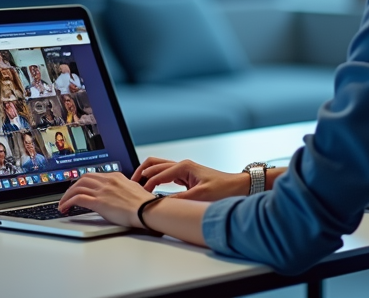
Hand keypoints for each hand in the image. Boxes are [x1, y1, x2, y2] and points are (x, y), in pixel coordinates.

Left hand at [58, 172, 152, 227]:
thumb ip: (123, 188)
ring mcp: (102, 191)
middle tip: (68, 196)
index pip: (93, 176)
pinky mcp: (99, 202)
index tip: (78, 189)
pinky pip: (78, 198)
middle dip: (72, 187)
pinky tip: (65, 208)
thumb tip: (118, 194)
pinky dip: (68, 202)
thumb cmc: (143, 203)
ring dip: (67, 195)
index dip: (83, 183)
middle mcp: (107, 181)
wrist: (146, 209)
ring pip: (77, 187)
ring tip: (63, 204)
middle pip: (83, 178)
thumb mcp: (133, 189)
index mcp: (115, 176)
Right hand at [131, 156, 248, 200]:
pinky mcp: (186, 176)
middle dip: (141, 173)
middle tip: (131, 184)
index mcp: (184, 167)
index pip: (158, 174)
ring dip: (147, 174)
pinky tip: (151, 188)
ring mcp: (184, 169)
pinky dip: (155, 178)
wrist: (237, 186)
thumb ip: (180, 200)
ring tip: (137, 185)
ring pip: (158, 167)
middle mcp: (182, 165)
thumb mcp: (200, 196)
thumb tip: (162, 204)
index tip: (139, 196)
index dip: (146, 185)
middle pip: (154, 163)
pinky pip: (165, 174)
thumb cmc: (223, 188)